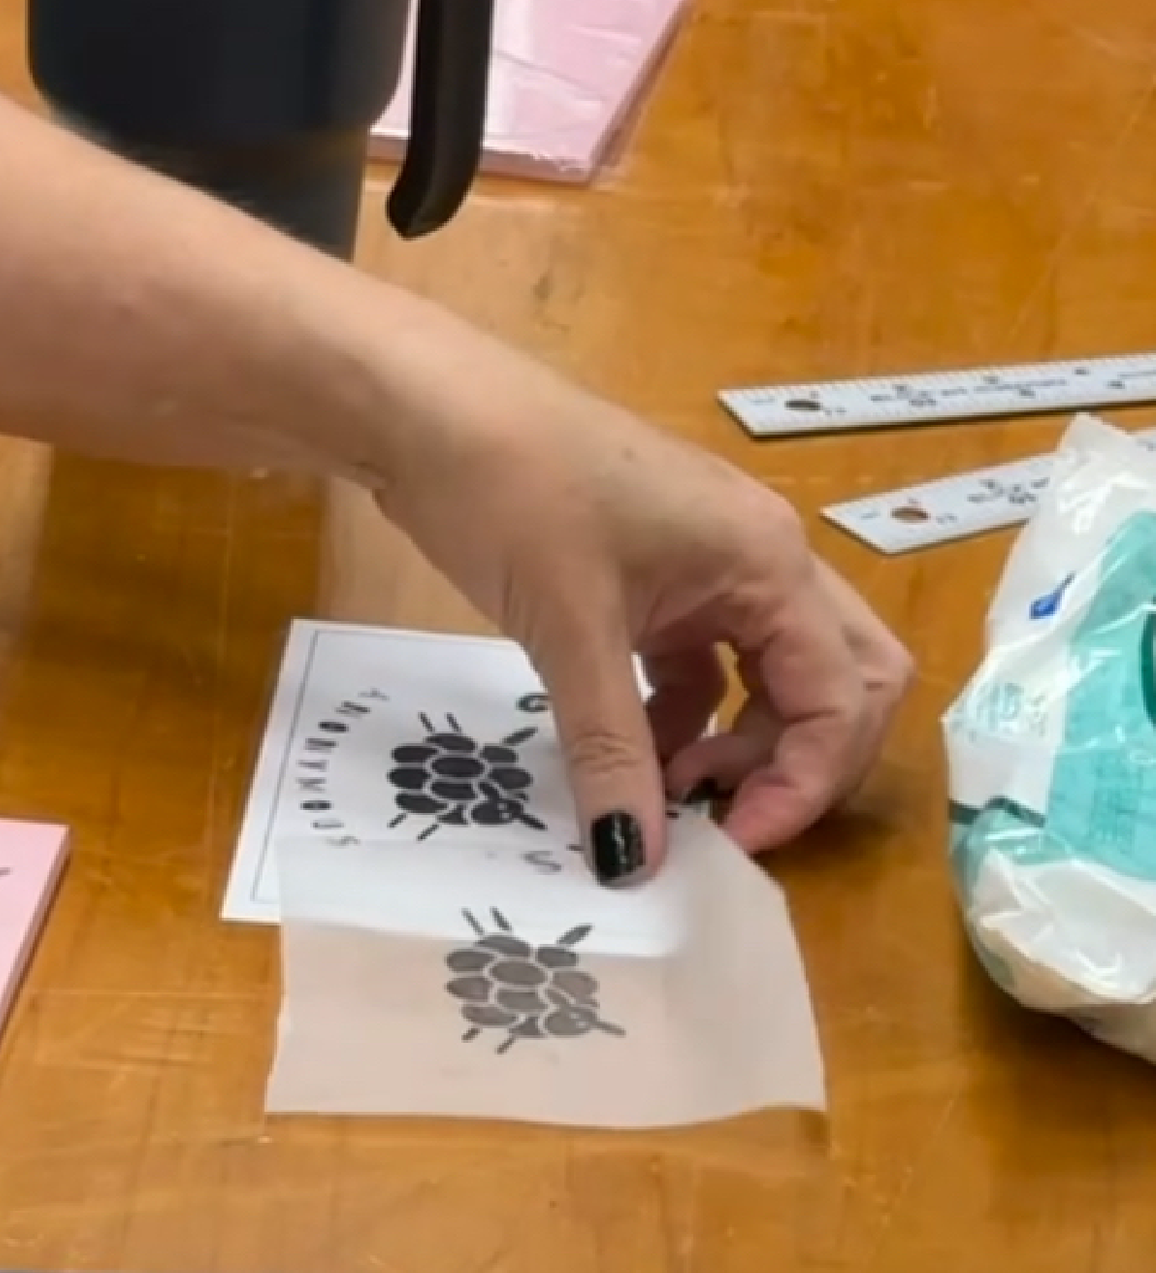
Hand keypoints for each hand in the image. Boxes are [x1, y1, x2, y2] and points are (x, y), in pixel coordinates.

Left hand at [376, 346, 912, 880]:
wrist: (428, 411)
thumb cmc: (511, 495)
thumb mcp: (567, 634)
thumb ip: (611, 751)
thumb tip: (632, 862)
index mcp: (769, 562)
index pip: (845, 697)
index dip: (803, 784)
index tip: (727, 844)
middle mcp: (763, 558)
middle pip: (838, 681)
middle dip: (796, 763)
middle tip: (715, 820)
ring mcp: (712, 563)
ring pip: (770, 677)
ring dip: (735, 745)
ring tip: (657, 792)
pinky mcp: (659, 575)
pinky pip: (705, 664)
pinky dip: (682, 717)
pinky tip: (625, 752)